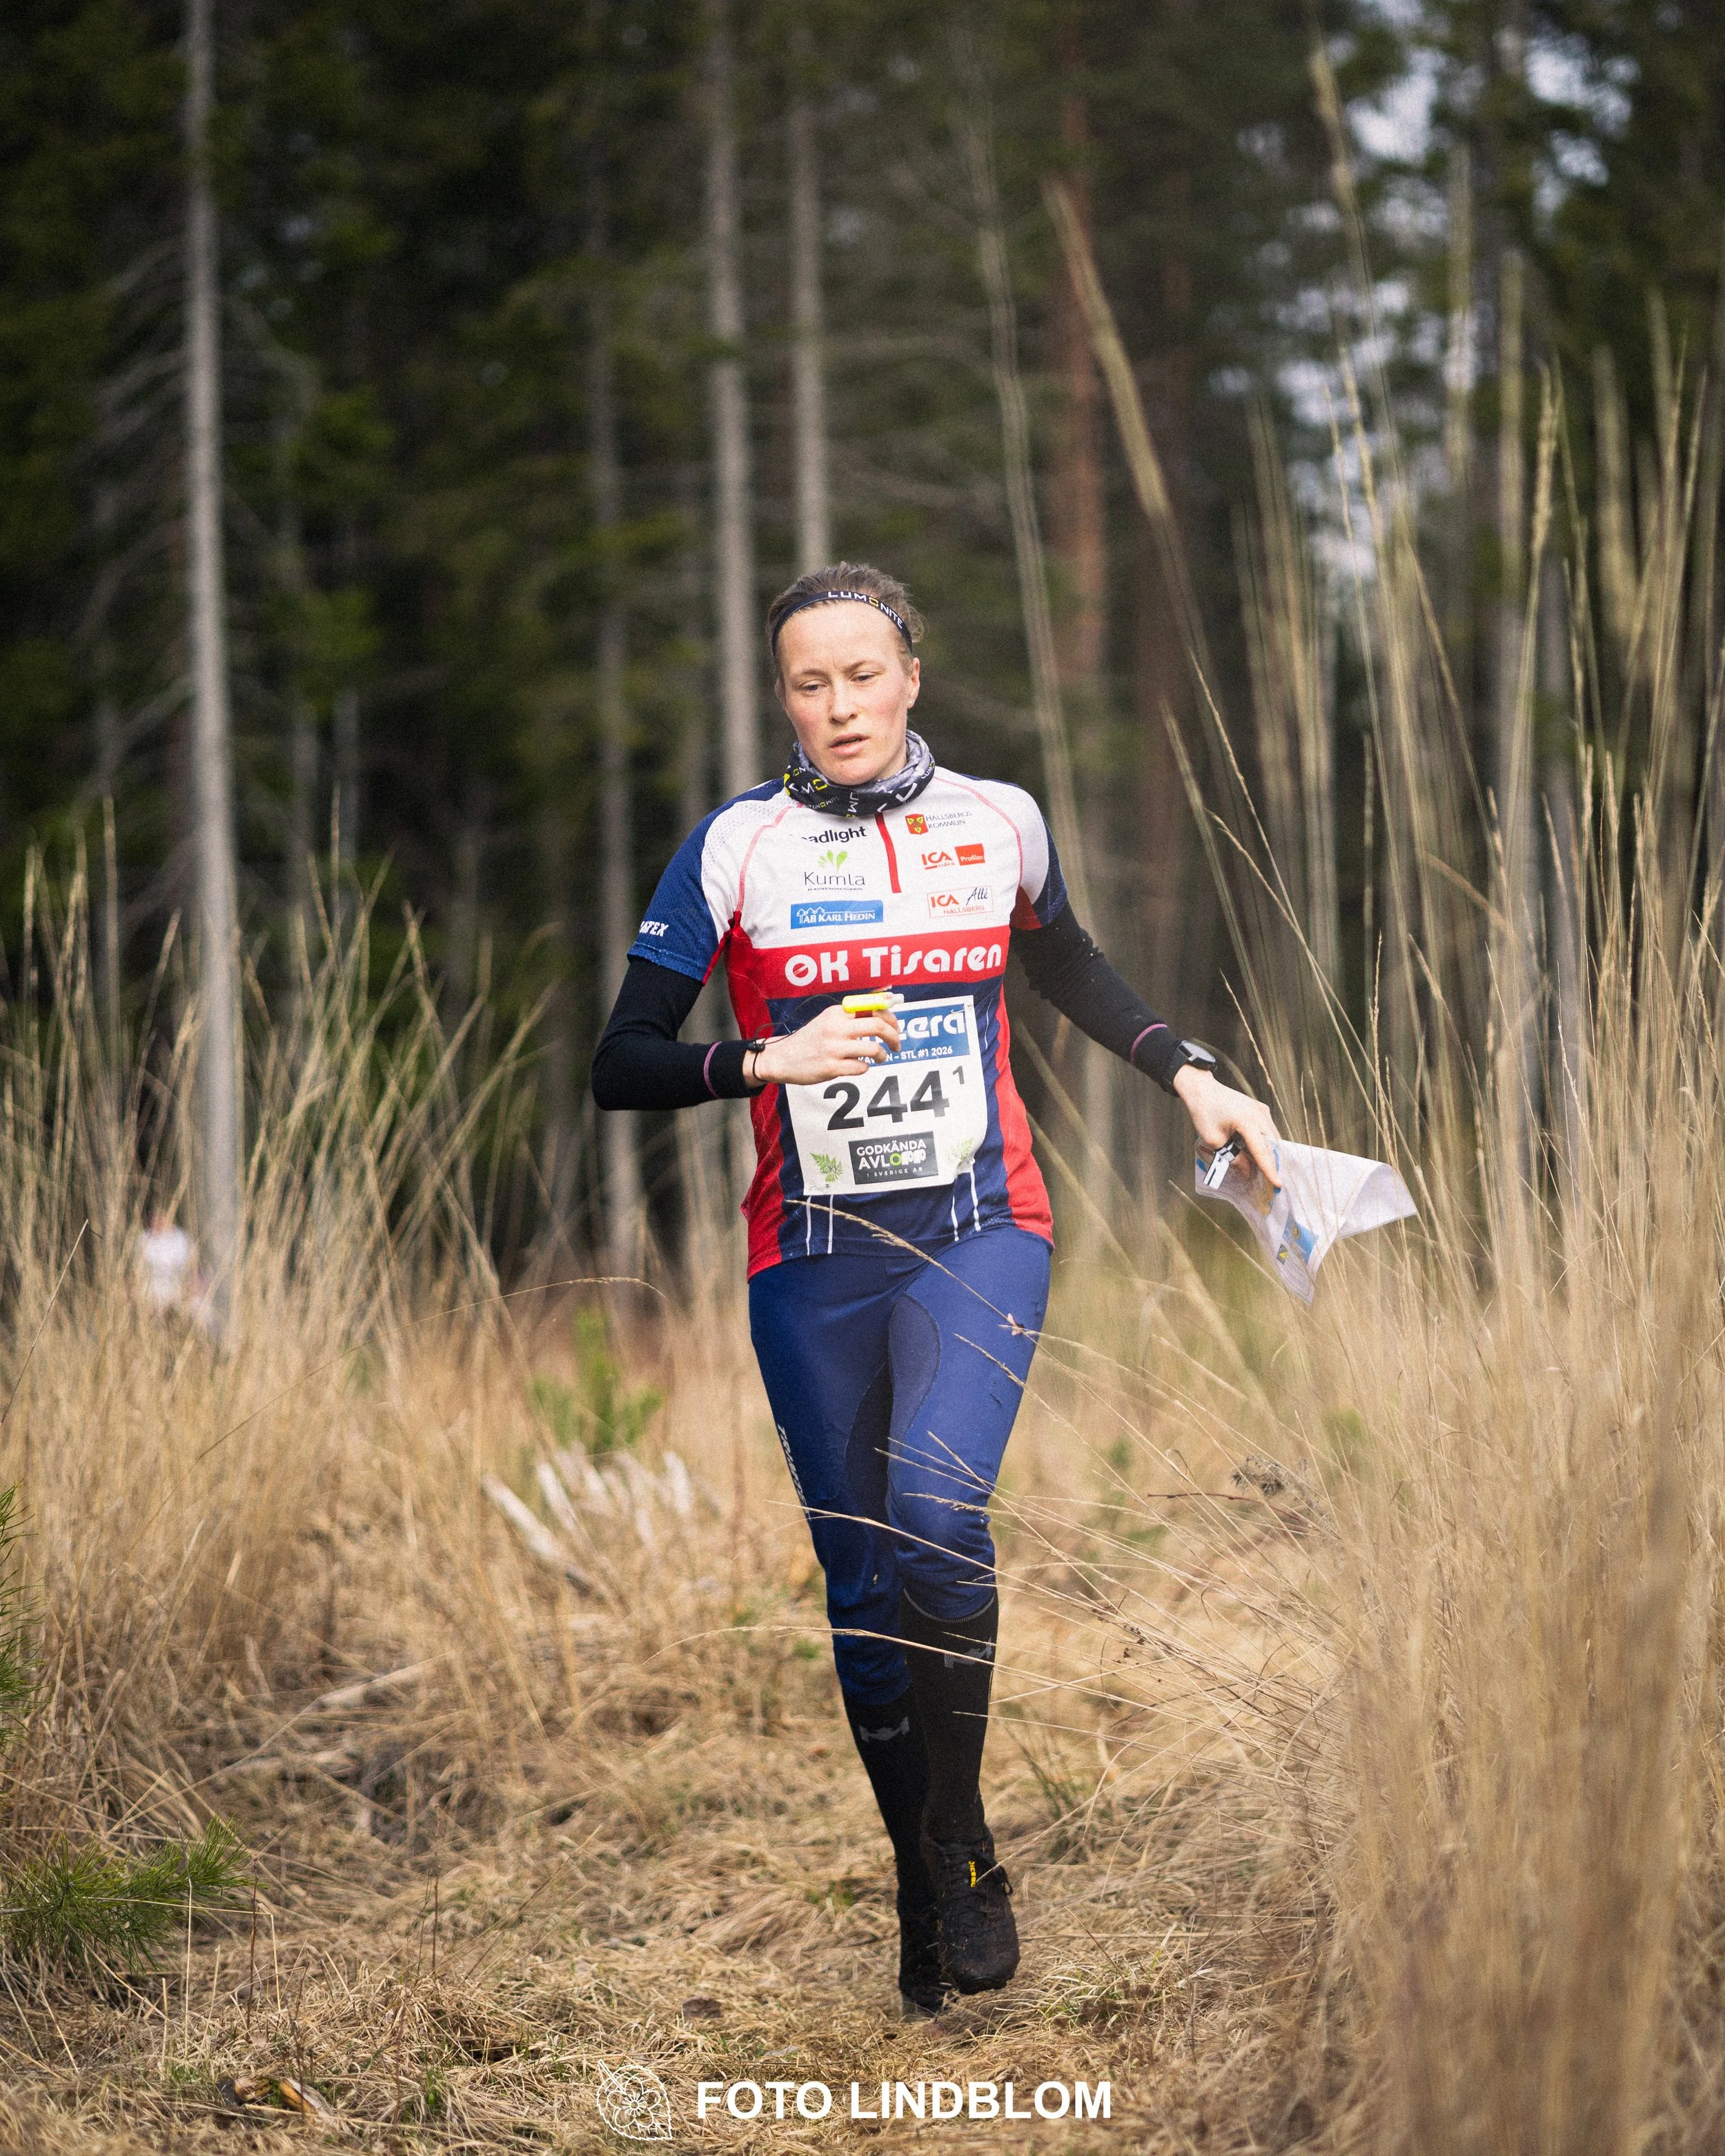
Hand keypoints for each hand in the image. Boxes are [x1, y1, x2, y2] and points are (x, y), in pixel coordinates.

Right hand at [751, 1005, 900, 1087]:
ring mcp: (833, 1048)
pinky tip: (859, 1066)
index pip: (873, 1008)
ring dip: (882, 1055)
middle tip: (897, 1044)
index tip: (895, 1026)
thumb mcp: (828, 1019)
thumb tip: (886, 1001)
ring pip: (873, 1049)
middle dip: (894, 1036)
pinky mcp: (831, 1068)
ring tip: (880, 1058)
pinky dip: (865, 1067)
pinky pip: (861, 1067)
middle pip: (878, 1026)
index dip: (891, 1017)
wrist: (782, 1058)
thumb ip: (852, 1014)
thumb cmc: (810, 1039)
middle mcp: (836, 1027)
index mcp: (837, 1012)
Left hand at [1172, 1064, 1281, 1187]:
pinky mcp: (1260, 1109)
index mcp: (1248, 1121)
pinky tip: (1258, 1153)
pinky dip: (1265, 1142)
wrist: (1202, 1089)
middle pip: (1273, 1144)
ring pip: (1273, 1137)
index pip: (1262, 1151)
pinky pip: (1268, 1129)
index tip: (1278, 1185)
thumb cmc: (1204, 1113)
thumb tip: (1248, 1172)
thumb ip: (1233, 1157)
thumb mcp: (1214, 1140)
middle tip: (1271, 1182)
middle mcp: (1260, 1114)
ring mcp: (1262, 1110)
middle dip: (1273, 1162)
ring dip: (1269, 1152)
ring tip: (1265, 1170)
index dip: (1270, 1170)